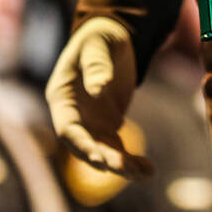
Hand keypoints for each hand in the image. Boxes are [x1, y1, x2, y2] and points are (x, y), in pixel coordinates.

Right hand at [45, 17, 150, 177]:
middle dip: (104, 160)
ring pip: (104, 152)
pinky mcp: (109, 126)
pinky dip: (132, 160)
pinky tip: (149, 169)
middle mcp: (74, 115)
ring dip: (122, 166)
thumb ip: (97, 65)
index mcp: (62, 97)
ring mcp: (91, 123)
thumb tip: (98, 89)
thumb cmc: (99, 38)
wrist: (111, 37)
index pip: (68, 128)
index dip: (81, 145)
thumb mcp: (97, 45)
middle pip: (85, 146)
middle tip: (125, 169)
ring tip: (144, 173)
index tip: (98, 159)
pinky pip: (119, 148)